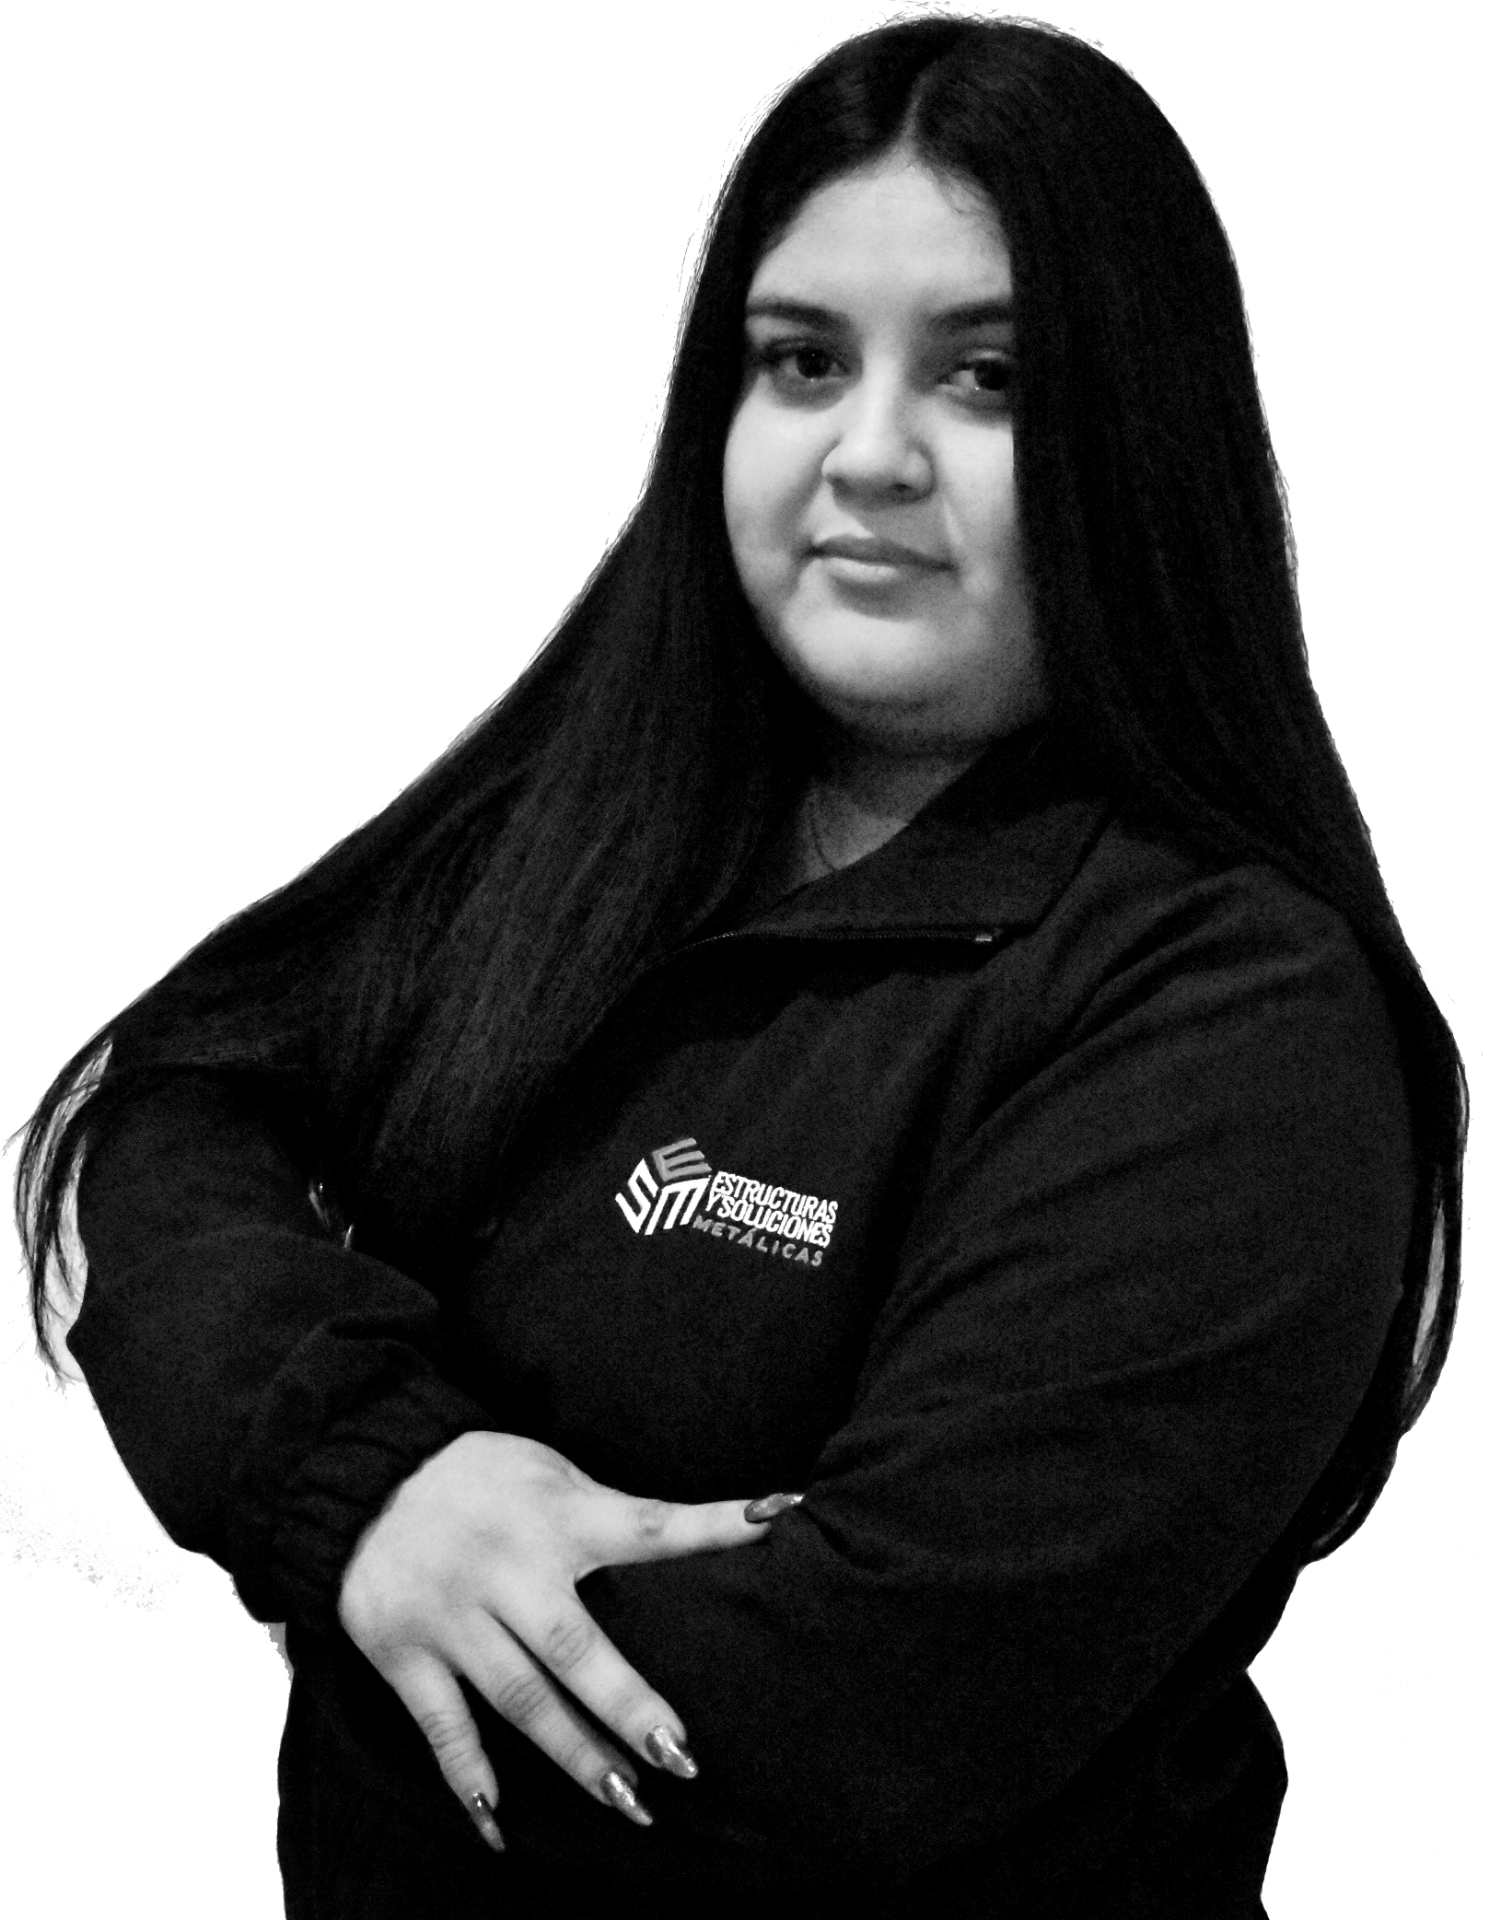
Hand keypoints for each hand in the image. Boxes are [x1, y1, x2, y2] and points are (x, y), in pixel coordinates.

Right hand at [336, 1429, 795, 1846]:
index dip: (710, 1523)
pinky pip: (441, 1728)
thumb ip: (604, 1514)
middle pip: (577, 1648)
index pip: (647, 1524)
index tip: (773, 1516)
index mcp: (556, 1514)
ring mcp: (452, 1616)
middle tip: (683, 1757)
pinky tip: (499, 1826)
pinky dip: (469, 1779)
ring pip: (520, 1700)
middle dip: (629, 1708)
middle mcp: (506, 1568)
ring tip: (627, 1801)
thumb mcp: (548, 1471)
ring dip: (574, 1756)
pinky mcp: (404, 1653)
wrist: (362, 1476)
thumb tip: (681, 1549)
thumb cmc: (480, 1475)